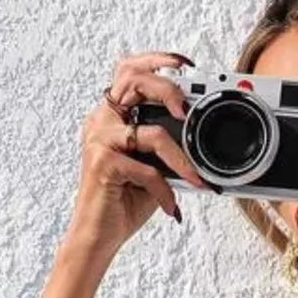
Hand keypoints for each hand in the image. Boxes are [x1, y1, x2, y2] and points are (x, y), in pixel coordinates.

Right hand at [68, 49, 214, 250]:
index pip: (130, 71)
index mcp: (112, 117)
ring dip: (181, 160)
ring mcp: (100, 140)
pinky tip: (171, 208)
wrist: (98, 236)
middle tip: (187, 110)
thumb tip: (199, 142)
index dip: (156, 60)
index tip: (184, 64)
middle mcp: (102, 121)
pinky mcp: (103, 163)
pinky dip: (166, 191)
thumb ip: (167, 150)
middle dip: (168, 89)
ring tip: (195, 180)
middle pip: (135, 80)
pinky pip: (148, 171)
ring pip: (152, 133)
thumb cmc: (122, 202)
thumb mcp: (152, 170)